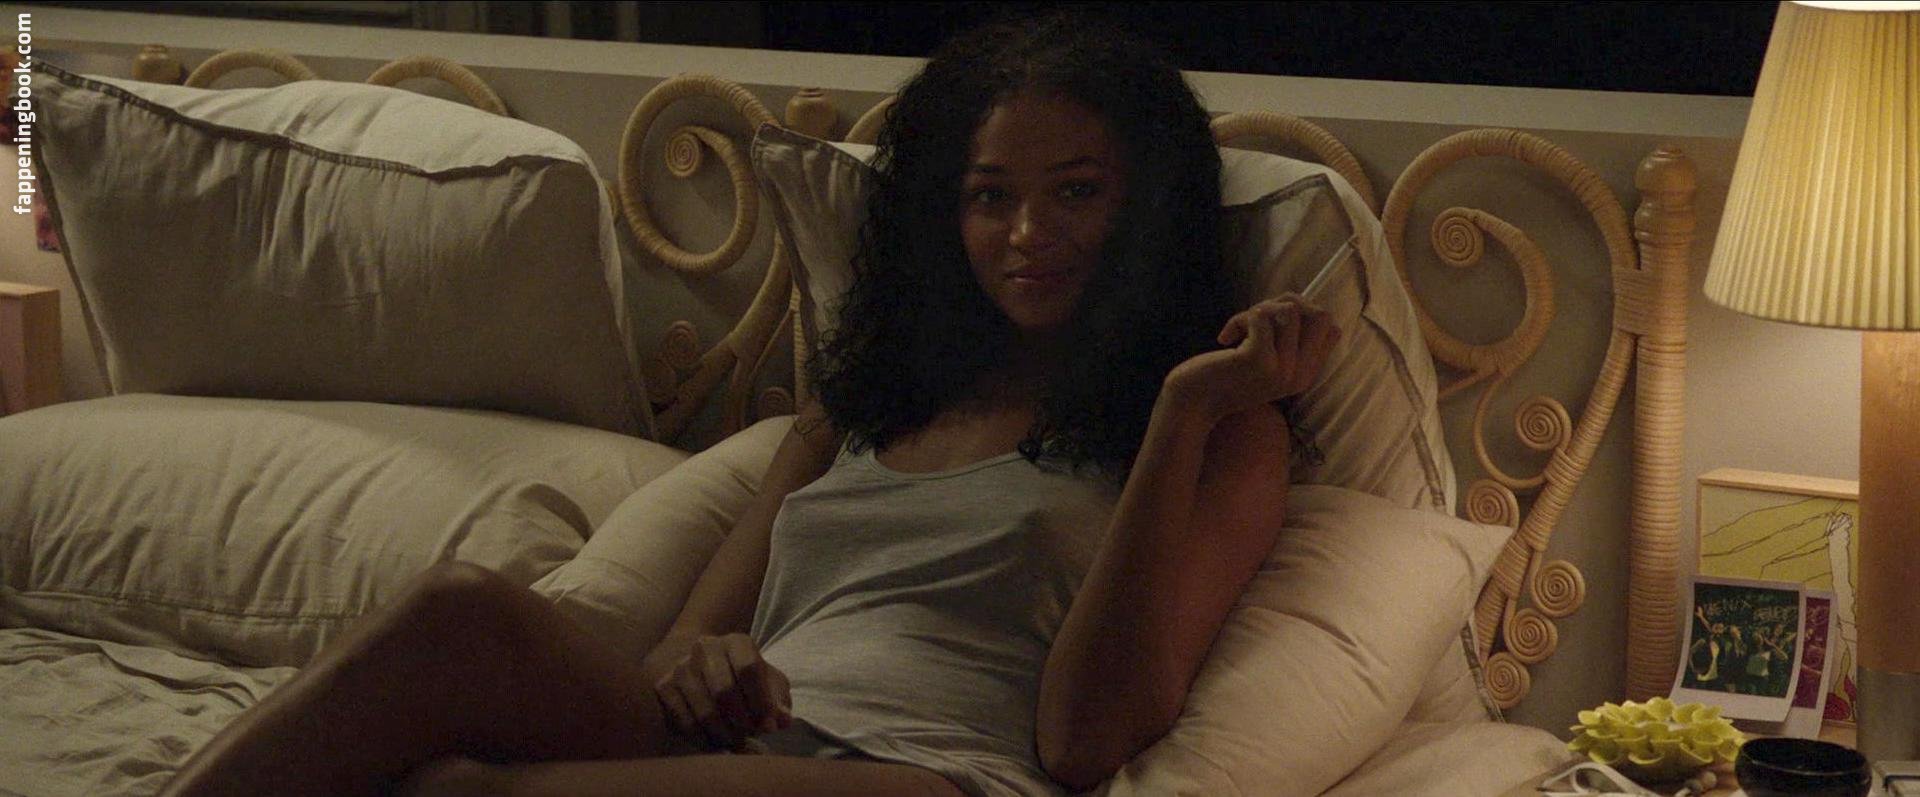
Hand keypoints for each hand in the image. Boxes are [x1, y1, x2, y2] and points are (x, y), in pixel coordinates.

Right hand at [653, 633, 792, 750]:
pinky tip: (714, 741)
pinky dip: (702, 738)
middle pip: (725, 691)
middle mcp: (706, 648)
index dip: (761, 702)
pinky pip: (684, 721)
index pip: (749, 669)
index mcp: (736, 642)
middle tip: (749, 736)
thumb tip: (781, 721)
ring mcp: (681, 667)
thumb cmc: (740, 677)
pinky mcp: (663, 686)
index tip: (768, 725)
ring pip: (704, 711)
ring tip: (734, 742)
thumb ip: (778, 700)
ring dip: (723, 734)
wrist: (697, 663)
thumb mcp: (766, 681)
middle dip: (741, 722)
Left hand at [1164, 296, 1340, 422]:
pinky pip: (1260, 316)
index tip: (1273, 325)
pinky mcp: (1258, 361)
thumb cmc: (1226, 376)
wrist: (1194, 405)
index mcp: (1306, 375)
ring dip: (1260, 309)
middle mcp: (1300, 375)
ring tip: (1239, 327)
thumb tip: (1296, 300)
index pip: (1331, 329)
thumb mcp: (1266, 361)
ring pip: (1290, 310)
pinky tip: (1225, 338)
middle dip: (1287, 304)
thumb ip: (1286, 339)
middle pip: (1321, 315)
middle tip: (1258, 318)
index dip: (1303, 314)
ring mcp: (1282, 369)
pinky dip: (1239, 319)